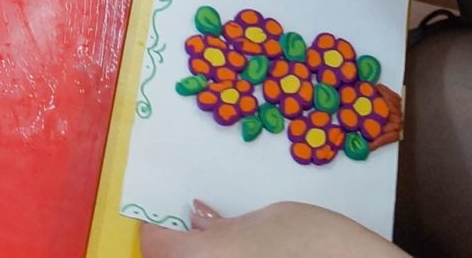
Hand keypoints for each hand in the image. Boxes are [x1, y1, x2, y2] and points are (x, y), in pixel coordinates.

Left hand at [139, 201, 396, 257]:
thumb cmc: (317, 242)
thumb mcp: (269, 218)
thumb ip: (226, 225)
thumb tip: (199, 220)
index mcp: (201, 257)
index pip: (154, 245)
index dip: (159, 228)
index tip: (170, 220)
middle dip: (181, 249)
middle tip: (201, 233)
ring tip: (236, 250)